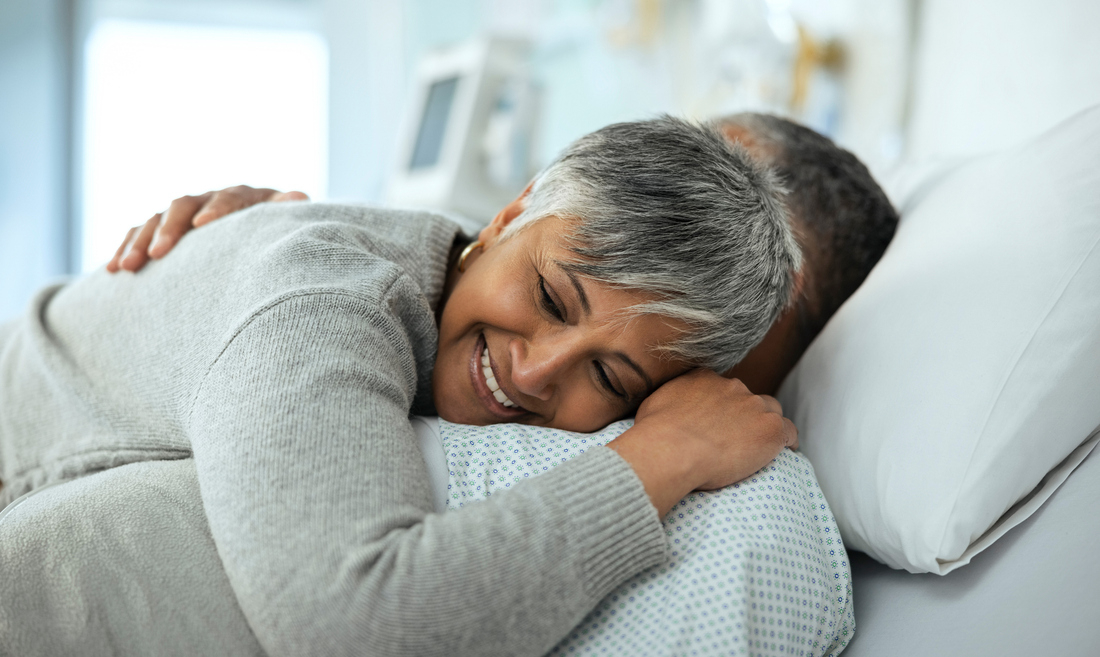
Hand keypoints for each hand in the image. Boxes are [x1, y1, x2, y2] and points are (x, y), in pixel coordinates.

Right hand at [106, 185, 307, 272]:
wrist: (258, 237)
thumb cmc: (277, 235)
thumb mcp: (283, 224)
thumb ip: (285, 211)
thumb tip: (300, 197)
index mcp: (242, 197)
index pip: (229, 198)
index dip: (217, 210)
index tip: (203, 225)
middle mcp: (208, 200)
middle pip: (183, 206)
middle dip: (169, 229)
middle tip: (160, 254)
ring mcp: (183, 213)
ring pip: (155, 220)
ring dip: (140, 243)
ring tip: (128, 268)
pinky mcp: (164, 229)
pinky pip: (138, 234)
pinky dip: (125, 249)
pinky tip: (113, 271)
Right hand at [606, 369, 797, 516]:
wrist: (671, 448)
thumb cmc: (655, 431)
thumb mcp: (655, 403)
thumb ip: (670, 398)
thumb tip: (669, 405)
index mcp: (705, 378)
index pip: (723, 388)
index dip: (723, 406)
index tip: (718, 422)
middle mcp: (732, 386)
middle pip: (748, 398)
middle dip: (744, 415)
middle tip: (734, 438)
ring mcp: (753, 406)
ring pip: (770, 411)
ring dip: (765, 425)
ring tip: (759, 446)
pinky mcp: (770, 428)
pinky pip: (789, 431)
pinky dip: (787, 441)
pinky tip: (785, 451)